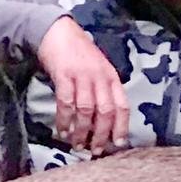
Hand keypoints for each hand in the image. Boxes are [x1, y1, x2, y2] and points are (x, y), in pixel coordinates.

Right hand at [36, 16, 129, 154]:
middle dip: (101, 134)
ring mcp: (82, 76)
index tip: (118, 143)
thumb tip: (105, 120)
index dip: (121, 127)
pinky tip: (62, 130)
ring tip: (77, 144)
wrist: (58, 31)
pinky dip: (64, 119)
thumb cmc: (79, 53)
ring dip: (82, 131)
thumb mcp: (99, 69)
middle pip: (105, 112)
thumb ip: (103, 90)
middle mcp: (100, 78)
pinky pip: (66, 102)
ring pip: (86, 110)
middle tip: (94, 150)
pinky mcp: (64, 75)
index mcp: (112, 78)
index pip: (122, 106)